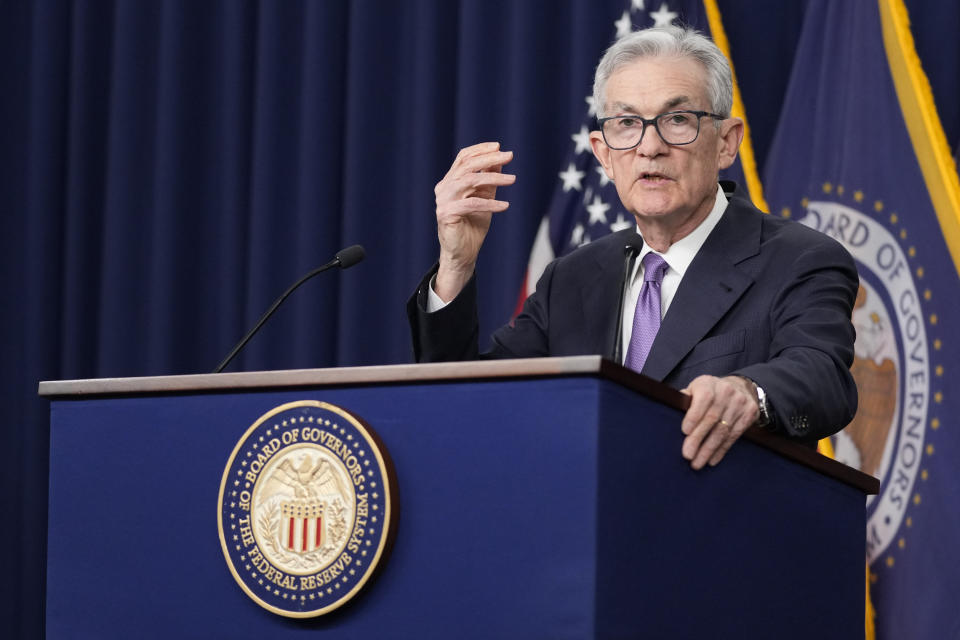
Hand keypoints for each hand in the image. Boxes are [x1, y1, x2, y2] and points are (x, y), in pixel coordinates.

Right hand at [434, 142, 514, 300]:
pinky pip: (471, 204)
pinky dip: (490, 204)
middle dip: (490, 159)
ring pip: (469, 181)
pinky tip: (505, 206)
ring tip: (512, 180)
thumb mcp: (484, 197)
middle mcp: (444, 188)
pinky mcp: (446, 214)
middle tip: (509, 156)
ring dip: (493, 178)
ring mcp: (443, 201)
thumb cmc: (473, 225)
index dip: (480, 150)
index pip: (463, 158)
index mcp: (450, 181)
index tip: (499, 147)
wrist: (462, 253)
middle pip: (467, 165)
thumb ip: (489, 179)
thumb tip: (499, 160)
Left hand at [679, 375, 759, 468]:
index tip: (685, 431)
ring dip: (709, 449)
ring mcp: (739, 403)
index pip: (703, 399)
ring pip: (723, 430)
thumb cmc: (709, 391)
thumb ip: (685, 399)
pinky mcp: (749, 414)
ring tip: (697, 462)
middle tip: (688, 455)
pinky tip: (712, 459)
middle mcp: (725, 391)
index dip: (694, 416)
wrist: (739, 386)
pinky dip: (721, 450)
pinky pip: (734, 436)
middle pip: (712, 418)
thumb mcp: (695, 389)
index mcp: (708, 384)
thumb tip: (672, 412)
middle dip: (698, 439)